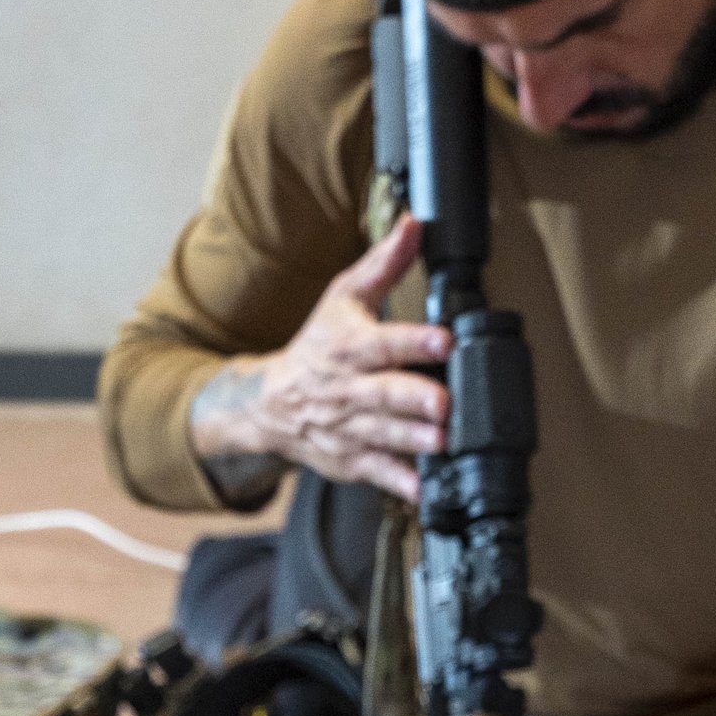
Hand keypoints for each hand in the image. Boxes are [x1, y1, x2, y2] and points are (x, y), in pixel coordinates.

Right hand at [194, 216, 448, 507]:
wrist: (272, 404)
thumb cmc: (317, 347)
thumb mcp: (344, 297)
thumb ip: (384, 264)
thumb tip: (414, 224)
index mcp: (350, 347)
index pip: (384, 342)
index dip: (414, 341)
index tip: (444, 341)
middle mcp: (349, 390)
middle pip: (384, 394)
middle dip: (414, 398)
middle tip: (443, 402)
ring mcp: (349, 429)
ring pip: (384, 435)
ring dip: (413, 440)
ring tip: (443, 443)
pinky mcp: (351, 460)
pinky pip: (377, 473)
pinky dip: (399, 484)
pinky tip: (424, 490)